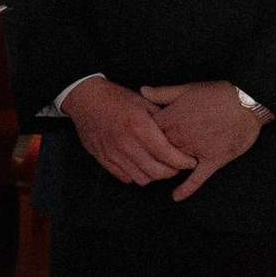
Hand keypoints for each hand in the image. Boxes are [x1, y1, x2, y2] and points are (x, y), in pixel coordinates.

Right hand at [63, 76, 195, 187]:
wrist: (85, 99)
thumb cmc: (115, 98)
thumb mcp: (142, 101)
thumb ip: (161, 117)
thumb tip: (179, 131)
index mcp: (139, 126)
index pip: (167, 154)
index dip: (183, 162)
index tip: (191, 161)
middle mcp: (127, 144)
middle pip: (157, 172)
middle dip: (172, 172)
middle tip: (177, 165)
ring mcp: (114, 154)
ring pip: (142, 178)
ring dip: (155, 175)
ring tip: (160, 165)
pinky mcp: (104, 160)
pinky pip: (126, 177)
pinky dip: (137, 174)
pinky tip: (141, 164)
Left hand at [138, 79, 267, 202]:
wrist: (248, 102)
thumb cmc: (218, 93)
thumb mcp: (187, 88)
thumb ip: (163, 92)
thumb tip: (142, 91)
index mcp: (172, 117)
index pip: (148, 132)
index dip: (144, 135)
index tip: (142, 138)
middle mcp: (181, 136)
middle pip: (158, 150)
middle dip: (153, 153)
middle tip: (149, 157)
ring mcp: (196, 150)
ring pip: (175, 163)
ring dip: (167, 167)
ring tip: (160, 172)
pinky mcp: (213, 160)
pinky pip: (197, 178)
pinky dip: (187, 188)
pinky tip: (176, 197)